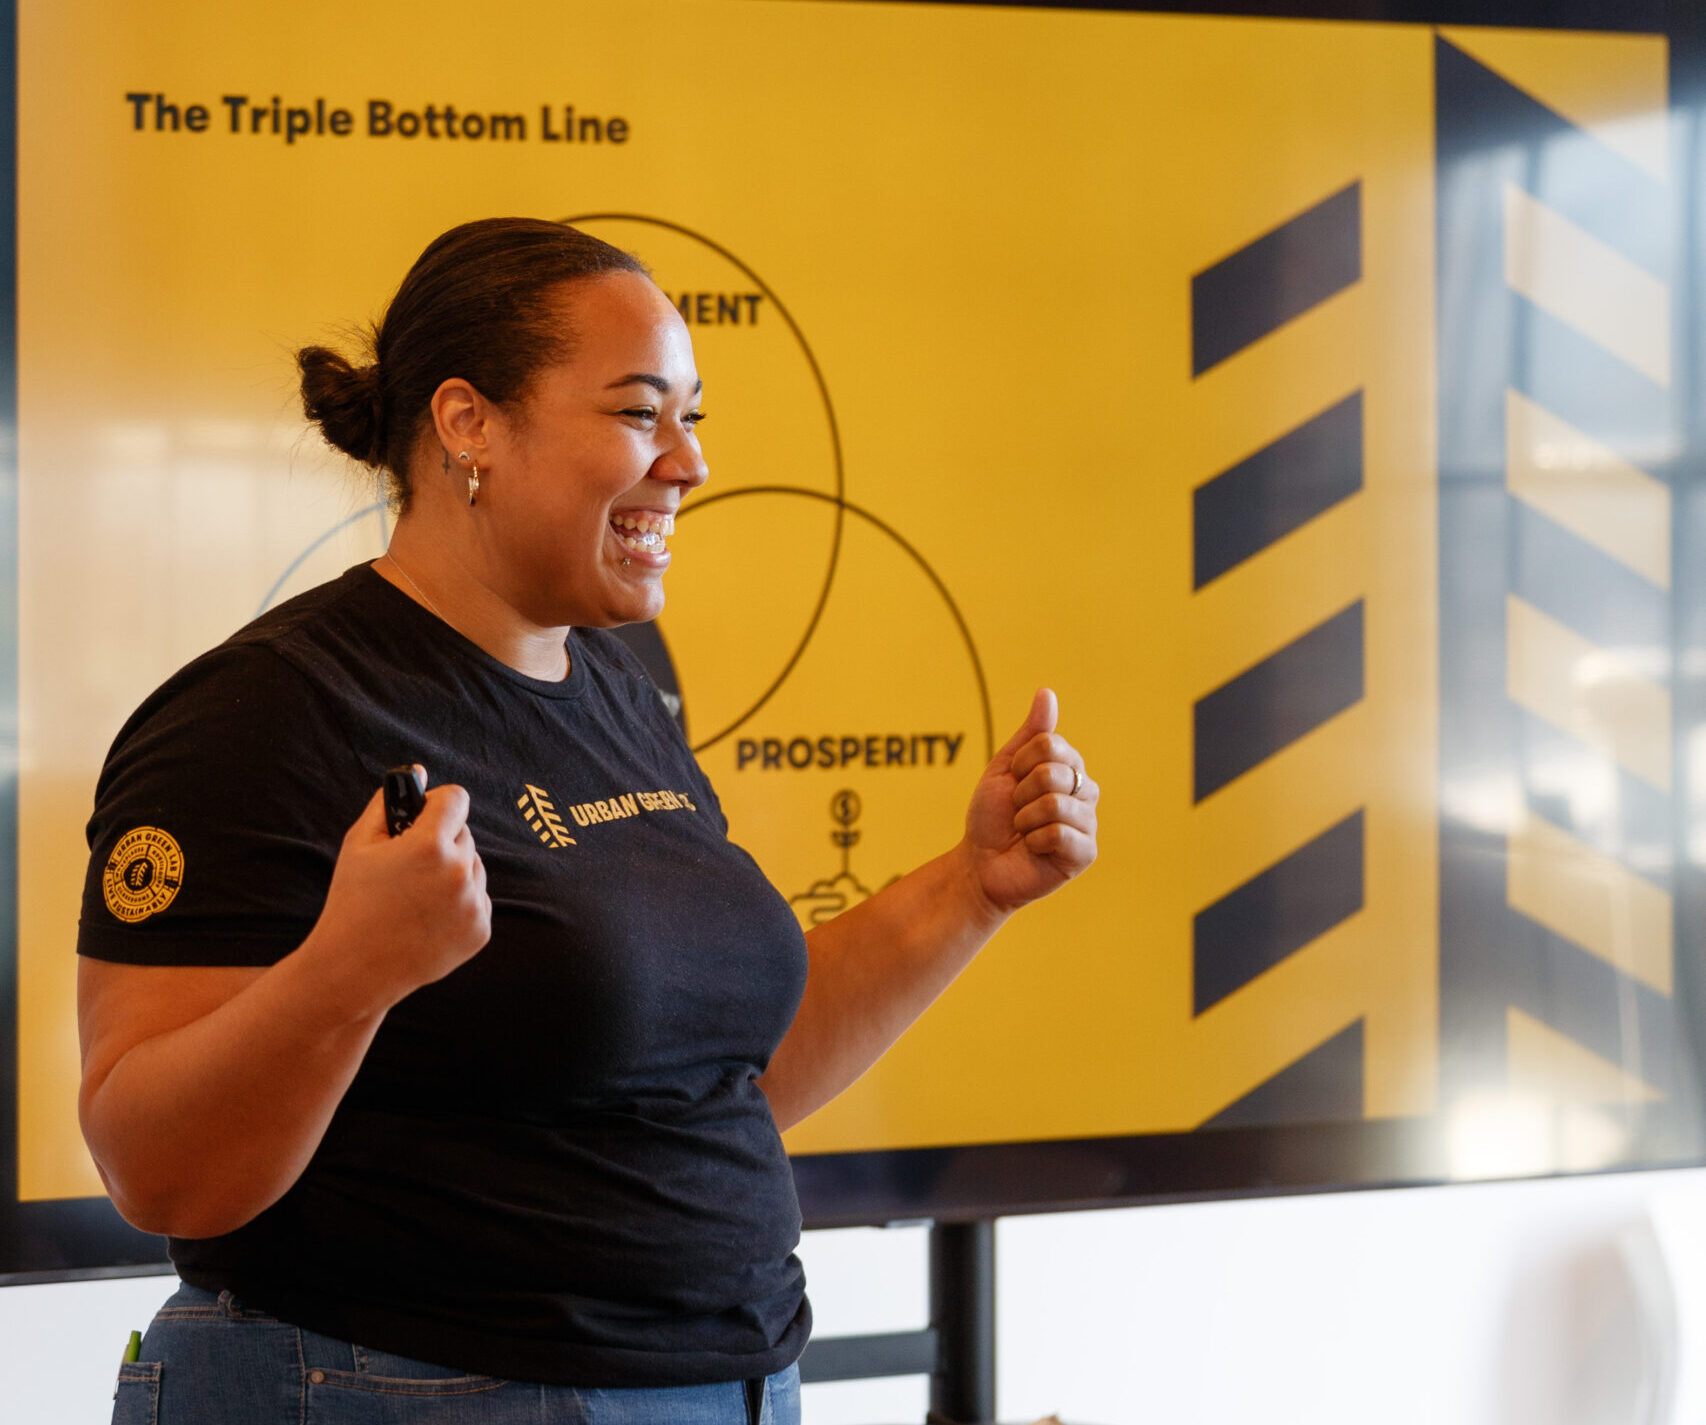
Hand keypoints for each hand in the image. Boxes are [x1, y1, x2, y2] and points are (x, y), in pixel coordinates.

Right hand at [315, 766, 491, 1008]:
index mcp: (430, 845)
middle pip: (464, 834)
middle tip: (409, 867)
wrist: (354, 969)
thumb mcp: (360, 845)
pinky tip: (427, 918)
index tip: (425, 814)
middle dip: (441, 842)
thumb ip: (390, 803)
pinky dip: (459, 903)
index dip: (438, 803)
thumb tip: (419, 772)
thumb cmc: (352, 901)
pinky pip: (477, 899)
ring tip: (416, 896)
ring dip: (453, 872)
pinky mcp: (481, 930)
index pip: (456, 798)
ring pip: (473, 867)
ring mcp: (474, 904)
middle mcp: (460, 872)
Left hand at [962, 689, 1097, 914]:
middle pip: (1053, 772)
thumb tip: (1047, 692)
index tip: (1013, 782)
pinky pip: (1059, 834)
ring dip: (1025, 820)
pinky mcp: (1085, 853)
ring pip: (1055, 804)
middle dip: (1021, 793)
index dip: (1021, 764)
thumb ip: (1031, 733)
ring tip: (1024, 832)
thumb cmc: (993, 816)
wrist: (979, 862)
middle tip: (1017, 812)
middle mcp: (1085, 792)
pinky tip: (1034, 850)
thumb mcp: (1005, 768)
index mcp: (1070, 768)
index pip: (1050, 744)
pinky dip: (1034, 841)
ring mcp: (1088, 823)